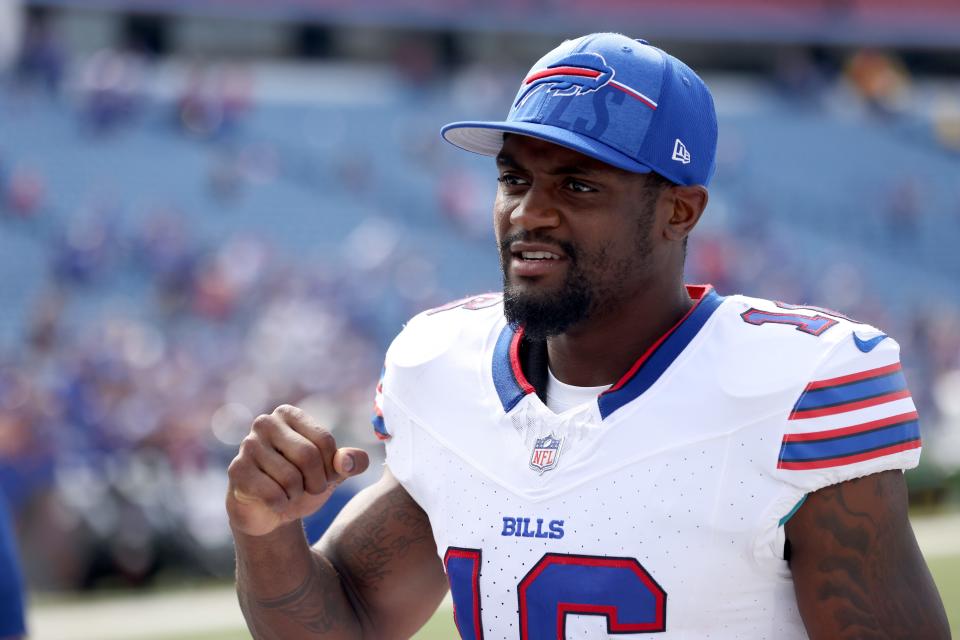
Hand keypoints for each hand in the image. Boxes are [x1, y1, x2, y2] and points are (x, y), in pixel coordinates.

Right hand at [226, 404, 369, 536]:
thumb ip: (351, 462)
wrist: (269, 511)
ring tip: (290, 493)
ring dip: (297, 495)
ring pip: (290, 478)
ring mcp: (247, 445)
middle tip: (310, 490)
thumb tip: (347, 461)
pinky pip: (272, 493)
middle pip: (308, 456)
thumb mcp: (333, 472)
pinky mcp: (237, 470)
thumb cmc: (303, 483)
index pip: (324, 440)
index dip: (331, 468)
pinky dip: (281, 504)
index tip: (325, 477)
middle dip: (316, 482)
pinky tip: (274, 501)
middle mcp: (265, 423)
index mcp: (289, 414)